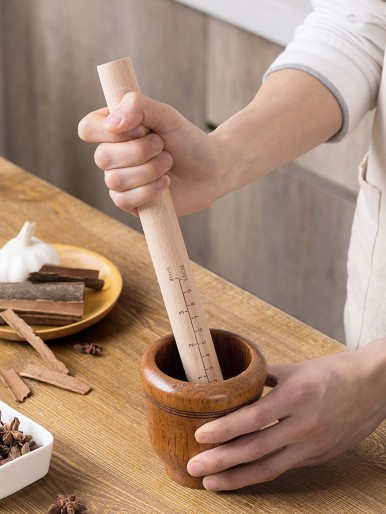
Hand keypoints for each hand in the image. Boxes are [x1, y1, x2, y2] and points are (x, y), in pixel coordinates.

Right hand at [78, 93, 224, 215]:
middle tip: (162, 146)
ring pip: (115, 180)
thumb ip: (138, 106)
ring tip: (167, 163)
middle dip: (140, 152)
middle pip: (102, 157)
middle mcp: (112, 154)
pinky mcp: (131, 203)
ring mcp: (120, 180)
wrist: (211, 170)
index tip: (142, 127)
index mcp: (114, 129)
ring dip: (149, 170)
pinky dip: (149, 191)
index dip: (112, 131)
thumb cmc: (188, 140)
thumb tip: (112, 123)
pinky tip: (165, 184)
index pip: (88, 128)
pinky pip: (124, 201)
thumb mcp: (167, 114)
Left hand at [187, 340, 385, 490]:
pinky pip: (285, 469)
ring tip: (211, 482)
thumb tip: (233, 383)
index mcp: (297, 395)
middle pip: (257, 449)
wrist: (374, 386)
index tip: (201, 435)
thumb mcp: (297, 368)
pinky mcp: (320, 457)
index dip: (225, 429)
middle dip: (222, 461)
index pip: (254, 418)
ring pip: (269, 467)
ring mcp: (314, 445)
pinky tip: (241, 477)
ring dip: (237, 478)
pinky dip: (260, 474)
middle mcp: (305, 424)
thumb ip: (264, 377)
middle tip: (195, 467)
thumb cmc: (334, 372)